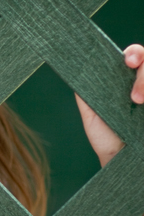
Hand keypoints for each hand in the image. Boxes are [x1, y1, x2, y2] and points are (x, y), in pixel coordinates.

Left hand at [76, 44, 143, 166]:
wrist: (121, 161)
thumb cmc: (107, 138)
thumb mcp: (92, 114)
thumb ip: (87, 93)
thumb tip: (78, 72)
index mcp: (125, 82)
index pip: (134, 57)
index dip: (135, 54)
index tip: (128, 62)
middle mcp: (143, 85)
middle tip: (135, 97)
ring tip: (140, 103)